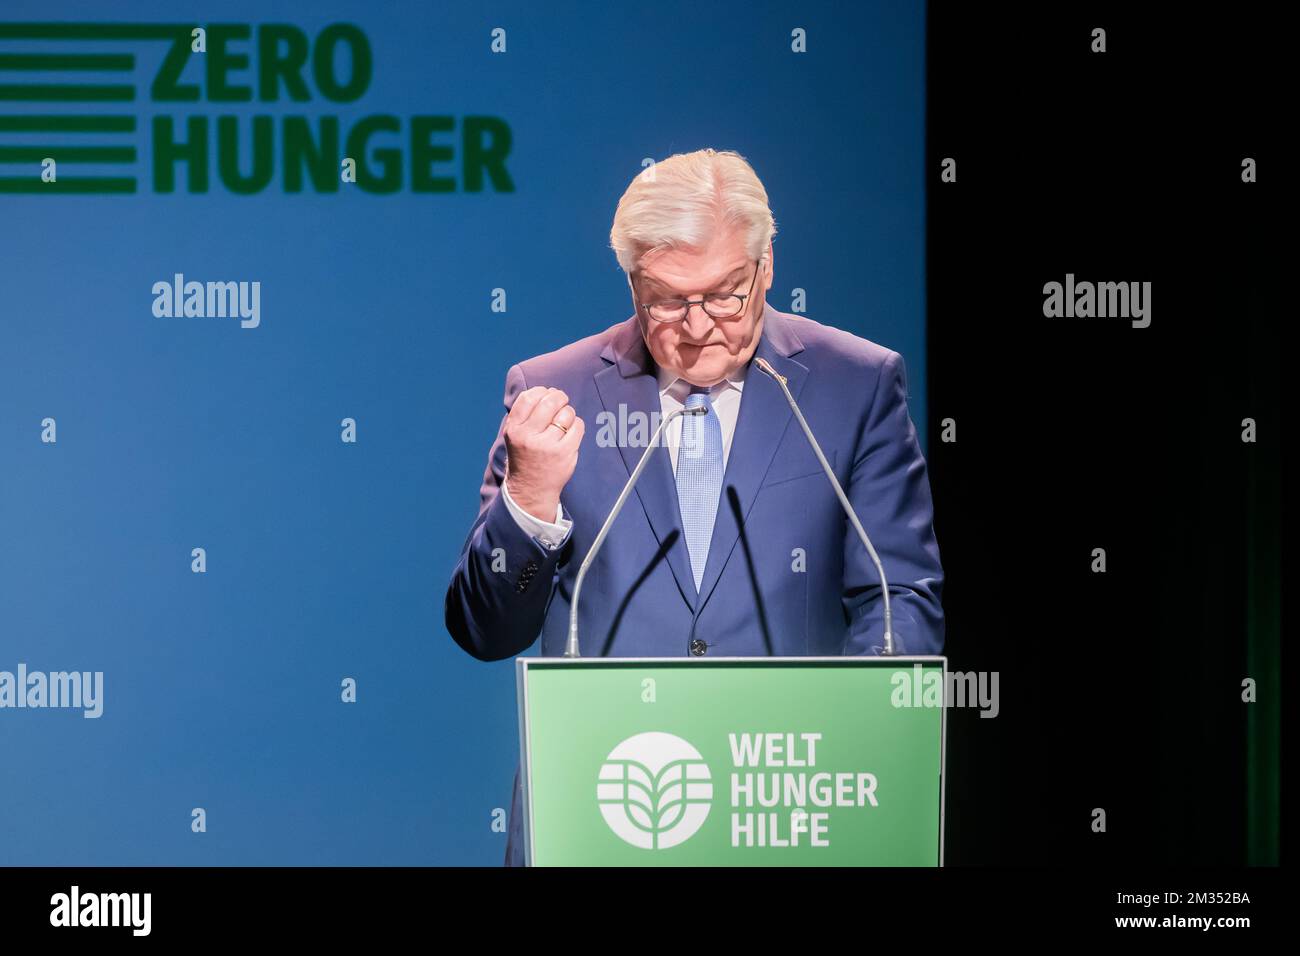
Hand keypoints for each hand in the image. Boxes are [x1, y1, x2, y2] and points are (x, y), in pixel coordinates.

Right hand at [503, 386, 584, 521]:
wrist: (530, 489)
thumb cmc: (525, 457)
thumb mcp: (514, 435)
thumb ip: (525, 414)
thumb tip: (548, 392)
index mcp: (514, 429)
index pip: (529, 398)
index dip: (541, 391)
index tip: (547, 394)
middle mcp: (528, 436)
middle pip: (550, 402)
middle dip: (559, 397)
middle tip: (562, 401)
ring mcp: (547, 445)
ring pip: (566, 413)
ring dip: (568, 413)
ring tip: (563, 422)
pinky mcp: (564, 453)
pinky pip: (578, 426)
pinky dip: (576, 425)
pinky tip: (570, 432)